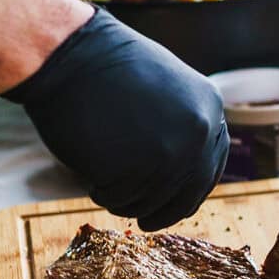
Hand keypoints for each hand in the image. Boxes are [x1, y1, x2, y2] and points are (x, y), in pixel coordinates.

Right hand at [6, 9, 228, 230]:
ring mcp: (170, 153)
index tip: (175, 204)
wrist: (68, 55)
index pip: (210, 168)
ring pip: (151, 202)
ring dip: (126, 202)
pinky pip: (122, 200)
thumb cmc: (106, 69)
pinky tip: (91, 178)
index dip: (190, 192)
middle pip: (186, 195)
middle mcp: (199, 133)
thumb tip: (187, 170)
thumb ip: (183, 125)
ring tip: (103, 183)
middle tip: (145, 223)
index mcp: (209, 109)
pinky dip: (104, 195)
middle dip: (163, 213)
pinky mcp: (136, 169)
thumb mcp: (166, 89)